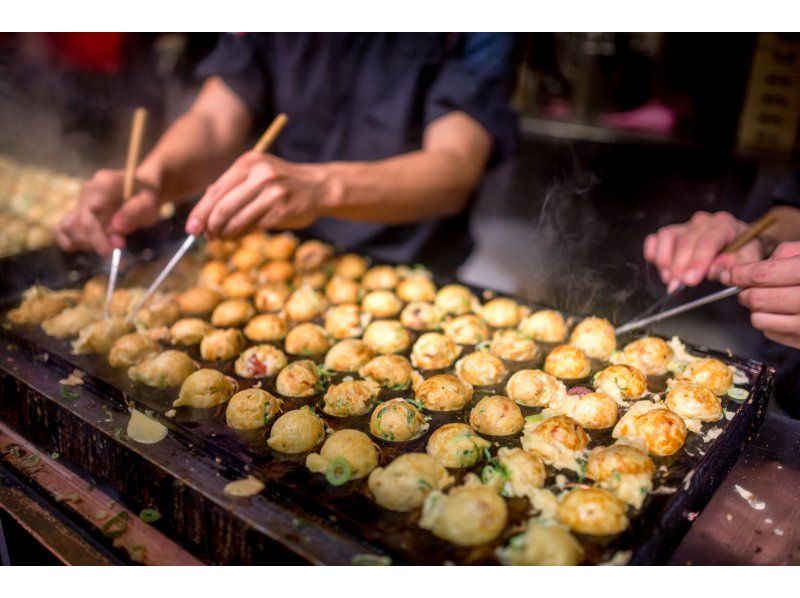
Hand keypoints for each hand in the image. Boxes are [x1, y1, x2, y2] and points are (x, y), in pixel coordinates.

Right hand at [55, 169, 162, 254]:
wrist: (145, 186)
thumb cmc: (149, 193)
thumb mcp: (150, 200)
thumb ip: (134, 211)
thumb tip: (117, 227)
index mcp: (103, 184)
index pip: (88, 214)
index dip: (96, 237)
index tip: (108, 253)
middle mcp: (87, 191)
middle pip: (75, 223)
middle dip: (92, 243)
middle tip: (115, 249)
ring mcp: (81, 200)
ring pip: (66, 227)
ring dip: (83, 243)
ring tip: (105, 247)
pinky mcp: (79, 211)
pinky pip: (64, 228)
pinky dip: (73, 241)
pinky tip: (92, 246)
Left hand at [185, 152, 337, 238]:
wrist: (318, 186)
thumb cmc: (281, 182)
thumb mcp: (256, 173)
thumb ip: (231, 187)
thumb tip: (203, 212)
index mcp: (249, 162)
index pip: (216, 191)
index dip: (200, 212)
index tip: (191, 227)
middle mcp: (260, 175)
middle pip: (223, 207)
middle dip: (210, 226)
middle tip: (206, 236)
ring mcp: (272, 193)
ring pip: (237, 220)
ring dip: (224, 234)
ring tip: (220, 238)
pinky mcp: (281, 211)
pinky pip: (252, 227)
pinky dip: (240, 235)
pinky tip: (236, 236)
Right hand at [643, 211, 764, 291]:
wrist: (738, 244)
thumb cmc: (742, 252)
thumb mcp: (749, 259)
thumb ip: (736, 263)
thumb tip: (716, 270)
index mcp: (724, 224)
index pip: (708, 240)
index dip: (698, 261)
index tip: (690, 280)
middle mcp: (702, 222)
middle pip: (685, 241)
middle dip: (679, 267)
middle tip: (677, 287)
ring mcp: (684, 226)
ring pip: (666, 237)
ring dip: (665, 261)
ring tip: (670, 280)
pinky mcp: (671, 233)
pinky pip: (655, 239)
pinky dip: (653, 254)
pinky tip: (662, 269)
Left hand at [724, 241, 799, 347]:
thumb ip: (783, 255)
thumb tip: (750, 270)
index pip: (764, 275)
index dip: (741, 274)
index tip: (731, 274)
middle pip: (758, 300)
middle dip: (745, 293)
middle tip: (746, 289)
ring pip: (760, 320)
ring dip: (757, 310)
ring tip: (768, 302)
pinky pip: (773, 334)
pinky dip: (771, 324)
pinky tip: (783, 314)